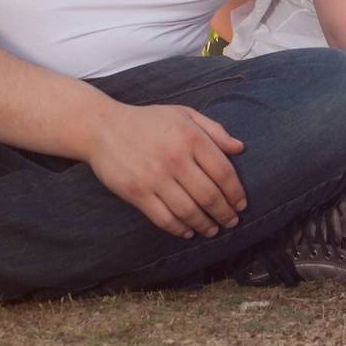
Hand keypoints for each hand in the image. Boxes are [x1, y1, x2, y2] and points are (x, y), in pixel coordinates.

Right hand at [85, 102, 246, 238]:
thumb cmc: (149, 120)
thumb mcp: (185, 114)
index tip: (242, 203)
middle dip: (224, 212)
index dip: (236, 192)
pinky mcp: (136, 193)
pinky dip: (179, 229)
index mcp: (191, 137)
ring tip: (213, 230)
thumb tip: (240, 148)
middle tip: (232, 221)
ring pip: (188, 210)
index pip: (223, 171)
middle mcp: (175, 158)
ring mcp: (154, 178)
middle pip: (209, 195)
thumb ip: (214, 130)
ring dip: (205, 224)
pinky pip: (163, 218)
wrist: (103, 128)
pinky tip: (189, 232)